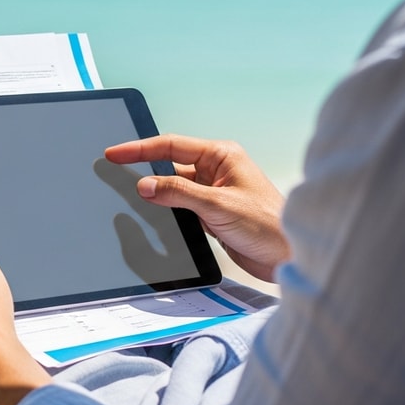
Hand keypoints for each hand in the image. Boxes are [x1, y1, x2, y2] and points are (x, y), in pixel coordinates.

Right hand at [105, 134, 289, 282]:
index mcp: (222, 156)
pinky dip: (165, 211)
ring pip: (172, 188)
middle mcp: (217, 171)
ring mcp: (213, 193)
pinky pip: (180, 207)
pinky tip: (152, 215)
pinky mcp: (211, 214)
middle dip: (143, 171)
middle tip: (113, 173)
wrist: (290, 258)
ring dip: (155, 195)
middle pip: (169, 166)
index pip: (171, 146)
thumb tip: (145, 185)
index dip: (139, 149)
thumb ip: (178, 193)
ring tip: (128, 197)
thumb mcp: (217, 205)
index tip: (114, 153)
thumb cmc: (270, 226)